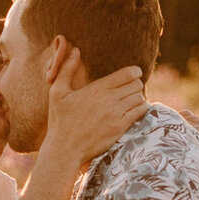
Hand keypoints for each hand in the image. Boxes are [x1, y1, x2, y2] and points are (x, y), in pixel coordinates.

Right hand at [41, 49, 145, 170]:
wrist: (64, 149)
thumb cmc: (59, 121)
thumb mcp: (57, 92)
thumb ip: (66, 69)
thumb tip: (75, 50)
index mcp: (96, 88)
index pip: (126, 74)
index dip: (134, 72)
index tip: (135, 73)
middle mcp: (108, 99)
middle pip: (136, 85)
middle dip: (136, 84)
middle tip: (132, 88)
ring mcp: (115, 114)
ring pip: (139, 98)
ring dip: (138, 97)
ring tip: (132, 100)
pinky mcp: (120, 128)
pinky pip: (140, 112)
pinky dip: (141, 109)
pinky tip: (135, 110)